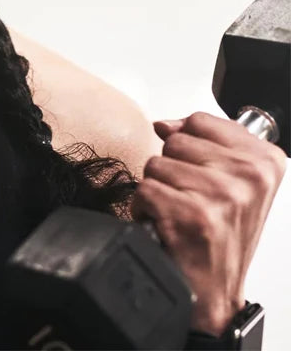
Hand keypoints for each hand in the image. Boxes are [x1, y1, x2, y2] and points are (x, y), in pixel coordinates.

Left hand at [130, 111, 286, 335]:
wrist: (214, 290)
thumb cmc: (220, 235)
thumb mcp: (231, 180)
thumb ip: (203, 140)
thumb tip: (165, 124)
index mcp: (265, 161)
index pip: (199, 120)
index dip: (189, 146)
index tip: (203, 173)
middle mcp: (250, 176)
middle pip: (175, 141)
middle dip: (173, 169)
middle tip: (191, 199)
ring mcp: (222, 195)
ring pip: (156, 164)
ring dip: (159, 189)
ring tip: (180, 212)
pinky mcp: (192, 215)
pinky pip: (144, 189)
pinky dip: (145, 208)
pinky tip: (166, 226)